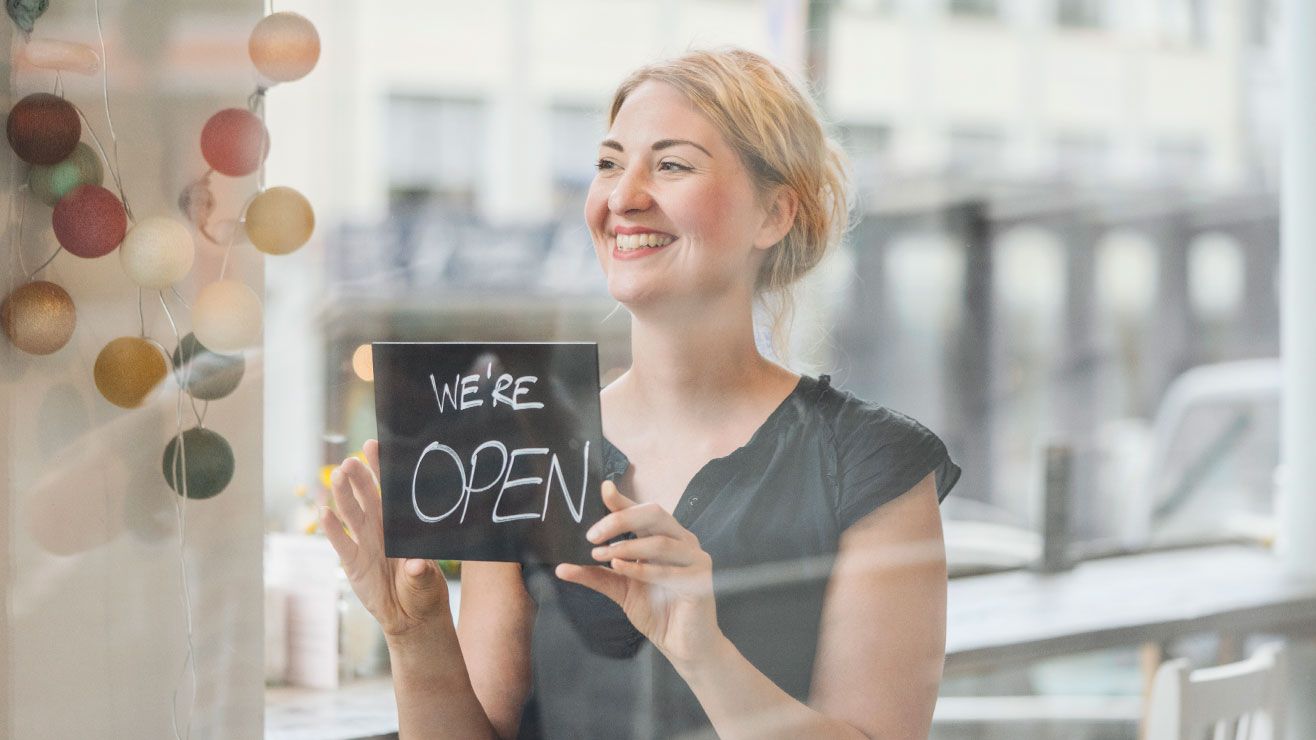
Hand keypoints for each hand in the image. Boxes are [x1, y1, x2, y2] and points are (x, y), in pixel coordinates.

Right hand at [322, 439, 450, 640]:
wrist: (411, 617)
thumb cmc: (424, 590)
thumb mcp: (427, 581)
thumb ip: (421, 572)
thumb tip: (417, 565)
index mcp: (401, 525)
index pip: (391, 491)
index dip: (382, 469)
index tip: (374, 446)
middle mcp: (381, 529)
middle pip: (368, 497)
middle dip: (360, 478)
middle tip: (350, 462)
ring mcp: (365, 544)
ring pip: (352, 514)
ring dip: (344, 495)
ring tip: (337, 477)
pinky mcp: (352, 563)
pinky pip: (341, 542)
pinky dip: (332, 528)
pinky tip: (325, 512)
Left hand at [556, 480, 721, 668]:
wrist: (682, 645)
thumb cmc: (655, 611)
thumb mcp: (619, 588)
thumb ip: (595, 575)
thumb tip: (560, 567)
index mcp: (664, 536)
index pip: (643, 511)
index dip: (624, 501)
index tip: (603, 491)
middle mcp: (682, 541)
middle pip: (655, 514)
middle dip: (621, 520)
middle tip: (592, 535)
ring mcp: (694, 558)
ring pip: (661, 541)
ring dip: (628, 546)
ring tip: (603, 555)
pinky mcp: (700, 580)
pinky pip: (670, 570)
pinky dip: (643, 568)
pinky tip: (623, 569)